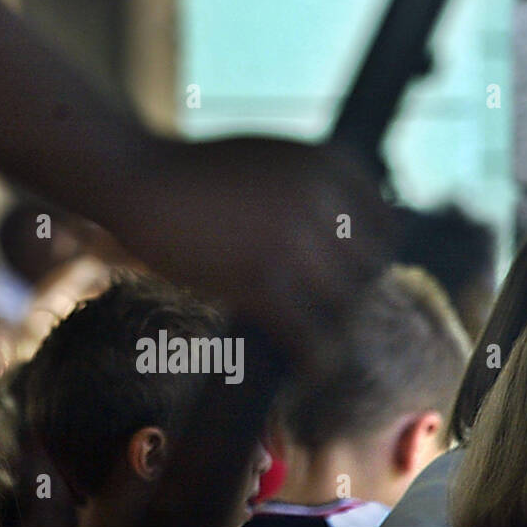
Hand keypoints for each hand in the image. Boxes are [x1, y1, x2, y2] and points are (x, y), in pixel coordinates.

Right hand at [114, 135, 396, 369]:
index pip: (387, 225)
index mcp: (330, 160)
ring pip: (342, 303)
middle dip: (348, 289)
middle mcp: (321, 196)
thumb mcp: (272, 157)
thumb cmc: (199, 173)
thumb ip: (319, 185)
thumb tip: (361, 239)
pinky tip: (309, 369)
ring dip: (331, 326)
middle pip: (368, 267)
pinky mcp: (259, 279)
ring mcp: (291, 238)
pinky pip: (307, 333)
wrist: (139, 177)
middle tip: (322, 307)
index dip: (370, 255)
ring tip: (316, 340)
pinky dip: (313, 357)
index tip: (350, 274)